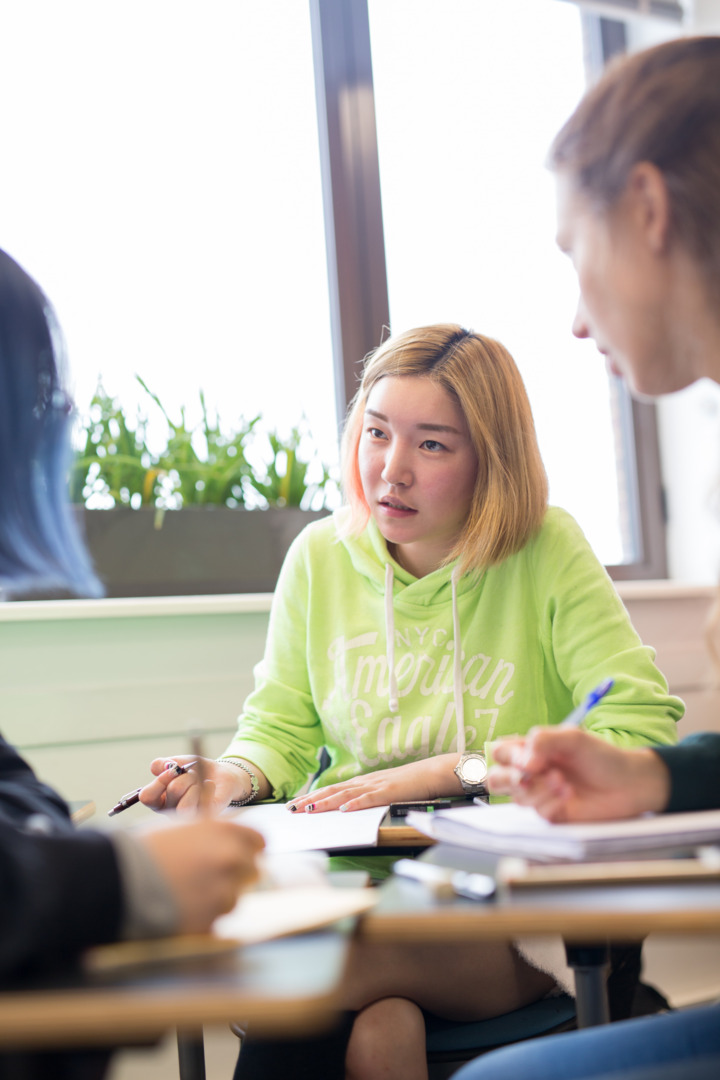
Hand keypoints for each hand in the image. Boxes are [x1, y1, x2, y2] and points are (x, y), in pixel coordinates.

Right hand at [137, 818, 264, 932]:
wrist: (118, 881)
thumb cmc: (144, 849)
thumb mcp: (182, 827)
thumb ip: (212, 832)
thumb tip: (228, 837)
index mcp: (224, 832)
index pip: (258, 840)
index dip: (250, 847)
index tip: (243, 854)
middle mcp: (230, 860)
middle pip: (252, 870)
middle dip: (237, 873)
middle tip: (212, 877)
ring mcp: (223, 894)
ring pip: (234, 897)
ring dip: (218, 897)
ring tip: (188, 894)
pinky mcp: (210, 923)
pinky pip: (215, 920)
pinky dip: (203, 918)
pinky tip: (181, 910)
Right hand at [138, 756, 252, 813]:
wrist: (220, 775)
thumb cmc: (195, 770)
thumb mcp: (179, 762)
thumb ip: (164, 763)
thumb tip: (156, 767)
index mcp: (158, 799)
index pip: (147, 797)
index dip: (159, 781)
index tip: (173, 768)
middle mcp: (170, 811)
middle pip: (172, 792)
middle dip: (185, 776)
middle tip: (191, 773)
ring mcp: (187, 817)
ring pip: (184, 805)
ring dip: (194, 784)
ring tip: (199, 780)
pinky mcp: (205, 817)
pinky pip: (203, 805)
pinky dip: (207, 788)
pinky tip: (210, 784)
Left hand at [287, 755, 459, 812]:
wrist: (432, 772)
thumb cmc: (409, 783)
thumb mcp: (383, 790)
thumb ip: (366, 796)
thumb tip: (348, 807)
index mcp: (362, 782)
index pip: (332, 789)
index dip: (313, 796)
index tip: (295, 803)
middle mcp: (365, 782)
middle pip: (333, 790)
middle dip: (311, 799)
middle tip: (291, 809)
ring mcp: (377, 785)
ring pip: (346, 794)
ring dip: (326, 802)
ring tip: (309, 809)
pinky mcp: (389, 791)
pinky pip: (370, 799)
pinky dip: (356, 804)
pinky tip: (344, 809)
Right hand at [489, 728, 670, 822]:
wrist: (628, 784)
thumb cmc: (601, 757)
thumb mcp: (573, 738)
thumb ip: (544, 741)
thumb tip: (523, 762)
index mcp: (531, 751)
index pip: (501, 753)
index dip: (509, 757)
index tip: (531, 759)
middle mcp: (531, 773)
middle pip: (496, 779)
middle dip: (510, 779)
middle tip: (530, 776)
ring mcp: (539, 795)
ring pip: (517, 798)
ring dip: (539, 790)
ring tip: (564, 783)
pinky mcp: (551, 814)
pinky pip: (537, 813)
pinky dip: (551, 804)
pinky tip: (569, 797)